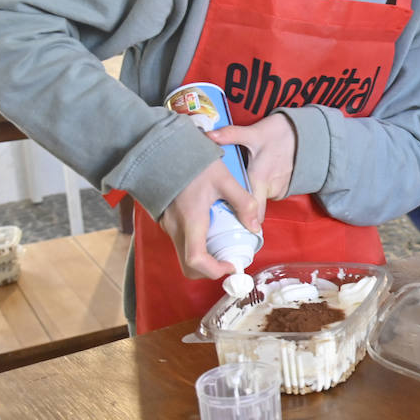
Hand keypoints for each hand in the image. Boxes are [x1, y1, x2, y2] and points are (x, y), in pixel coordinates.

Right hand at [159, 157, 260, 279]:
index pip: (196, 260)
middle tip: (228, 260)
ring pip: (183, 254)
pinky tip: (210, 231)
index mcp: (191, 220)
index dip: (215, 271)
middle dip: (210, 270)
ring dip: (204, 258)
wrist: (163, 149)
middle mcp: (175, 227)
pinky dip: (196, 246)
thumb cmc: (194, 163)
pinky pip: (180, 242)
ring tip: (223, 244)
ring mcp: (167, 225)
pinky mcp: (165, 221)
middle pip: (188, 266)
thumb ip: (243, 203)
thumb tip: (255, 227)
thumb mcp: (225, 179)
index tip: (231, 265)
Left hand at [209, 113, 295, 222]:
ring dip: (253, 195)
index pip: (251, 210)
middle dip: (243, 208)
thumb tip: (209, 135)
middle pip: (254, 208)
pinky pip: (269, 194)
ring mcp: (279, 189)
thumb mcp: (253, 132)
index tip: (228, 221)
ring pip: (261, 200)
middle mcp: (270, 188)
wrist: (304, 133)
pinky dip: (262, 190)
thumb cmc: (279, 133)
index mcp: (259, 178)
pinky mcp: (284, 187)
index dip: (241, 219)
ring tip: (243, 183)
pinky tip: (259, 177)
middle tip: (229, 201)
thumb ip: (230, 135)